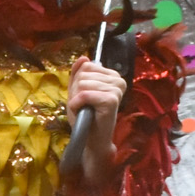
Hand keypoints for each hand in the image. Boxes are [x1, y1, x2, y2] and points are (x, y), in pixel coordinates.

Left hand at [68, 55, 127, 183]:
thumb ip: (79, 73)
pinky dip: (77, 105)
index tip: (85, 97)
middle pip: (83, 75)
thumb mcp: (77, 90)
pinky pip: (84, 95)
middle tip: (85, 106)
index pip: (86, 66)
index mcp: (112, 75)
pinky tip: (83, 112)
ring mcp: (117, 89)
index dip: (78, 82)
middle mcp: (118, 80)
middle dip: (76, 92)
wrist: (91, 138)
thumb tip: (84, 57)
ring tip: (86, 110)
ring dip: (77, 99)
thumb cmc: (85, 115)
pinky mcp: (112, 100)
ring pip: (82, 84)